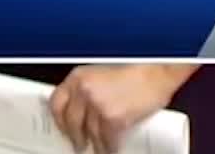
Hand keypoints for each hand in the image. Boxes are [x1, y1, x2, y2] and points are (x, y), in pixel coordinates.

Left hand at [49, 64, 191, 152]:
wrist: (157, 72)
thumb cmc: (136, 68)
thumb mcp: (103, 72)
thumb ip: (90, 86)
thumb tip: (82, 107)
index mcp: (79, 77)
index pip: (57, 102)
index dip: (60, 120)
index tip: (63, 128)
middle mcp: (84, 90)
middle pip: (71, 122)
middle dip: (75, 136)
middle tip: (79, 143)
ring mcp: (97, 105)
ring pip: (89, 134)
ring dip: (94, 145)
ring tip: (98, 149)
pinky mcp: (113, 119)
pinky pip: (106, 141)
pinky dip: (109, 148)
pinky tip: (111, 149)